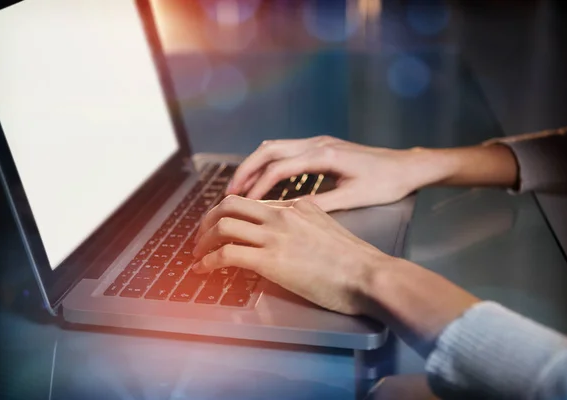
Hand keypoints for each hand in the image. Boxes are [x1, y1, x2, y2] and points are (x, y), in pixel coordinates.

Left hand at [192, 195, 388, 314]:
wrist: (369, 275)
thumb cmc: (356, 260)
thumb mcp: (329, 229)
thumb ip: (306, 225)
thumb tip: (290, 236)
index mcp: (296, 206)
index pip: (252, 202)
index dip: (229, 213)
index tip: (220, 225)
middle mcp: (282, 215)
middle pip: (230, 204)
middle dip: (207, 219)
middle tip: (200, 235)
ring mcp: (276, 235)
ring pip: (223, 224)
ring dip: (203, 239)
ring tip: (197, 254)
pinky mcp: (271, 260)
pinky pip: (228, 253)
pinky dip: (209, 260)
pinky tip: (205, 269)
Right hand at [225, 136, 443, 211]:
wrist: (408, 167)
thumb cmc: (386, 183)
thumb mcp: (354, 198)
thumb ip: (320, 204)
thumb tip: (288, 213)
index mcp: (324, 155)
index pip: (280, 168)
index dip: (259, 187)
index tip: (245, 204)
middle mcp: (317, 143)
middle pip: (269, 150)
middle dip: (247, 170)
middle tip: (230, 193)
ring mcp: (319, 142)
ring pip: (275, 147)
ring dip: (255, 165)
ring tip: (241, 187)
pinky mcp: (322, 147)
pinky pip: (287, 151)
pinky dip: (270, 164)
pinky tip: (264, 180)